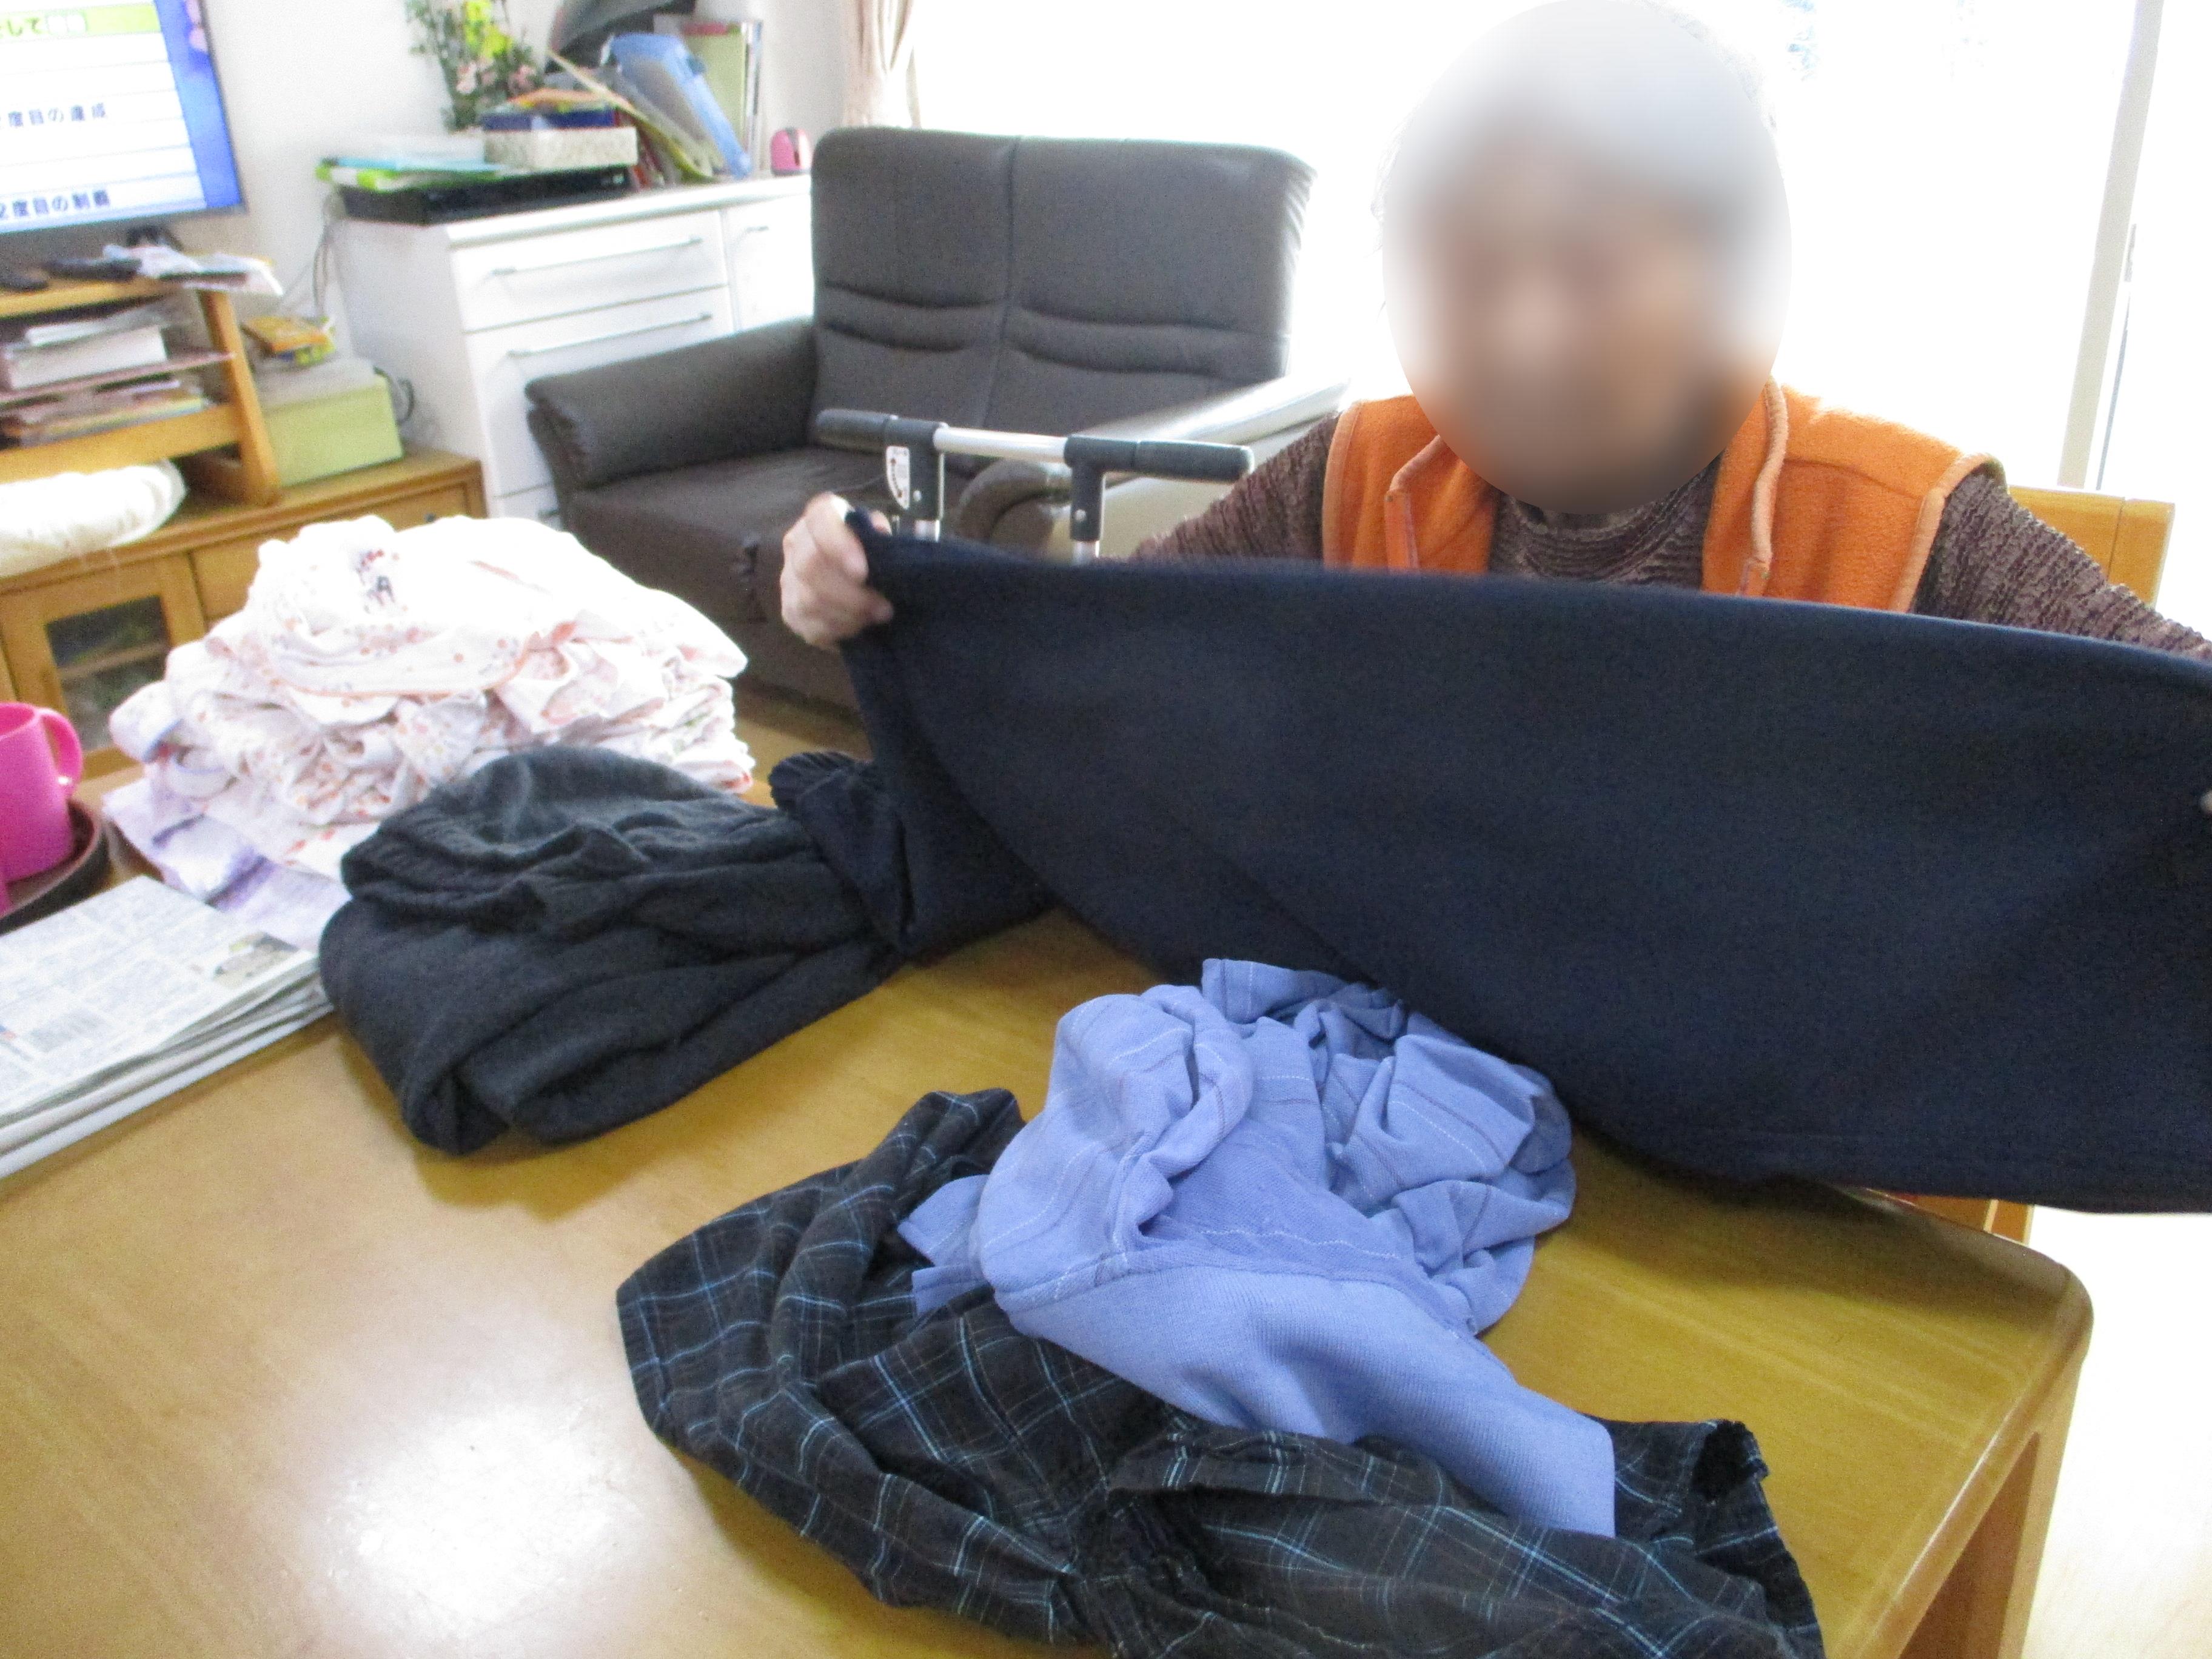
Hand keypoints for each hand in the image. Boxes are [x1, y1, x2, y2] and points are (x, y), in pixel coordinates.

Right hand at [779, 493, 892, 646]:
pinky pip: (809, 625)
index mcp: (820, 517)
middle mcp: (796, 543)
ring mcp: (789, 579)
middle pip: (811, 566)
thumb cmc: (874, 558)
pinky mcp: (790, 611)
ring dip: (849, 614)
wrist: (864, 588)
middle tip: (883, 607)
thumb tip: (878, 534)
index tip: (862, 572)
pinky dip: (839, 630)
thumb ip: (882, 538)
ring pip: (810, 600)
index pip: (820, 519)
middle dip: (851, 593)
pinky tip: (858, 628)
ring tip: (876, 618)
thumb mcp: (883, 541)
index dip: (839, 545)